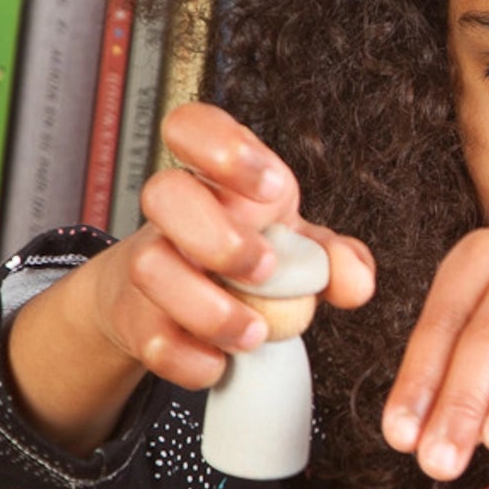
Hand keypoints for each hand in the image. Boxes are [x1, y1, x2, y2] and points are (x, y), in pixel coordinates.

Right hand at [84, 102, 375, 391]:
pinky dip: (192, 358)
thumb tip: (354, 280)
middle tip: (265, 271)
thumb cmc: (243, 259)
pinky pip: (150, 338)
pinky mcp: (134, 319)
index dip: (224, 148)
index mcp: (217, 178)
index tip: (272, 189)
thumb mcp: (299, 250)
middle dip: (220, 237)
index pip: (191, 125)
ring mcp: (147, 264)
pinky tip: (221, 362)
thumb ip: (336, 258)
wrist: (170, 304)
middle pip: (162, 192)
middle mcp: (173, 213)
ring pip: (150, 268)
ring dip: (211, 309)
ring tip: (255, 332)